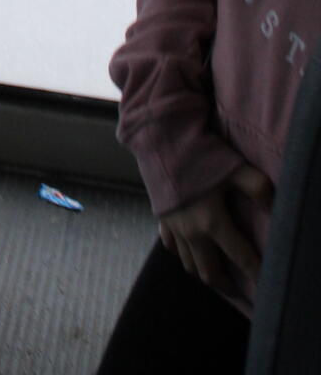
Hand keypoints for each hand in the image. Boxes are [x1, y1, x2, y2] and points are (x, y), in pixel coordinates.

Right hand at [159, 164, 273, 292]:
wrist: (158, 141)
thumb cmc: (197, 153)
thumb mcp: (233, 167)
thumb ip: (256, 186)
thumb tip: (272, 204)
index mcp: (213, 222)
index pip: (241, 257)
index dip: (256, 272)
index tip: (264, 284)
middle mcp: (192, 232)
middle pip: (209, 272)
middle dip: (225, 285)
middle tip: (238, 289)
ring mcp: (174, 227)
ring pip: (189, 263)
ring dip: (203, 271)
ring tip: (215, 273)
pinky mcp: (161, 219)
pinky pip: (171, 247)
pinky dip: (182, 253)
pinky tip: (189, 250)